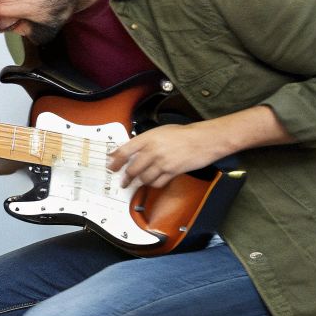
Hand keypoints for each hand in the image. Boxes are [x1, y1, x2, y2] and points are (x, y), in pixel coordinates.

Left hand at [108, 123, 232, 190]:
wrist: (204, 139)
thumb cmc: (183, 133)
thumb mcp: (161, 131)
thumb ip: (146, 141)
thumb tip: (132, 151)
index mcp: (148, 138)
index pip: (124, 151)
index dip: (115, 161)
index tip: (111, 166)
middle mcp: (153, 150)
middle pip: (132, 169)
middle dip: (125, 178)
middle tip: (123, 182)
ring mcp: (162, 162)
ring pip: (144, 178)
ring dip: (139, 182)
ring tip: (136, 184)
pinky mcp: (172, 171)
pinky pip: (157, 182)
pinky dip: (153, 184)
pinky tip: (152, 182)